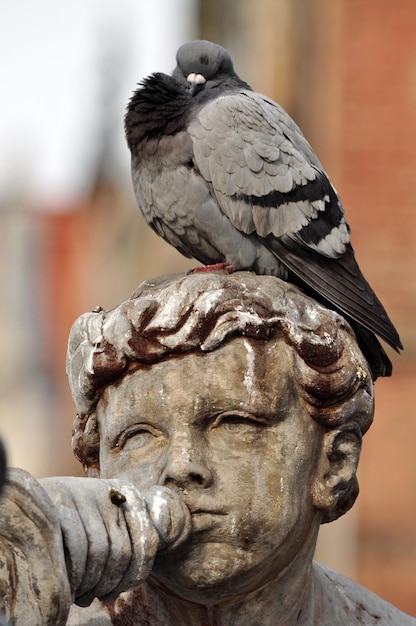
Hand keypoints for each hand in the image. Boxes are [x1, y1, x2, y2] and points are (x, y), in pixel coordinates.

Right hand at [40, 477, 190, 605]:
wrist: (27, 499)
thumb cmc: (71, 519)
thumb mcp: (102, 522)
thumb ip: (123, 538)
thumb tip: (139, 573)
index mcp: (127, 493)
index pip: (148, 541)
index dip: (136, 574)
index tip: (119, 590)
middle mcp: (110, 491)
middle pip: (122, 551)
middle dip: (112, 582)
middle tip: (100, 597)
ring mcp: (86, 492)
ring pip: (101, 552)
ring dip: (93, 582)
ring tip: (84, 595)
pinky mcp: (63, 500)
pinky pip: (79, 548)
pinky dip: (77, 574)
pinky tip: (72, 586)